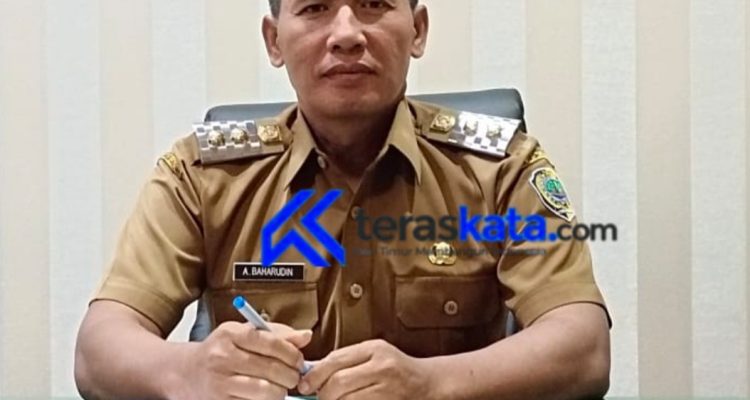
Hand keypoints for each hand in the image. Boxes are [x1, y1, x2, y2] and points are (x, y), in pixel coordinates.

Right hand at [178, 321, 311, 399]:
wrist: (185, 373)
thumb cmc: (221, 351)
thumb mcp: (243, 333)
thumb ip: (276, 333)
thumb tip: (306, 336)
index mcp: (230, 334)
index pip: (271, 342)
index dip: (292, 354)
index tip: (299, 360)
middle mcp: (222, 357)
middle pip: (272, 369)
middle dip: (291, 375)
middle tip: (294, 377)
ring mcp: (219, 383)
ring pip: (265, 392)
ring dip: (280, 392)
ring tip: (280, 388)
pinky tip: (265, 397)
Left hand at [297, 339, 434, 399]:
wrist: (428, 383)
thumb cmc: (396, 369)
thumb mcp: (375, 354)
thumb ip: (348, 359)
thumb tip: (313, 372)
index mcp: (375, 349)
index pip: (335, 360)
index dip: (315, 375)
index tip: (304, 385)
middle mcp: (382, 367)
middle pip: (339, 383)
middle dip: (323, 394)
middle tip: (318, 398)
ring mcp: (388, 389)